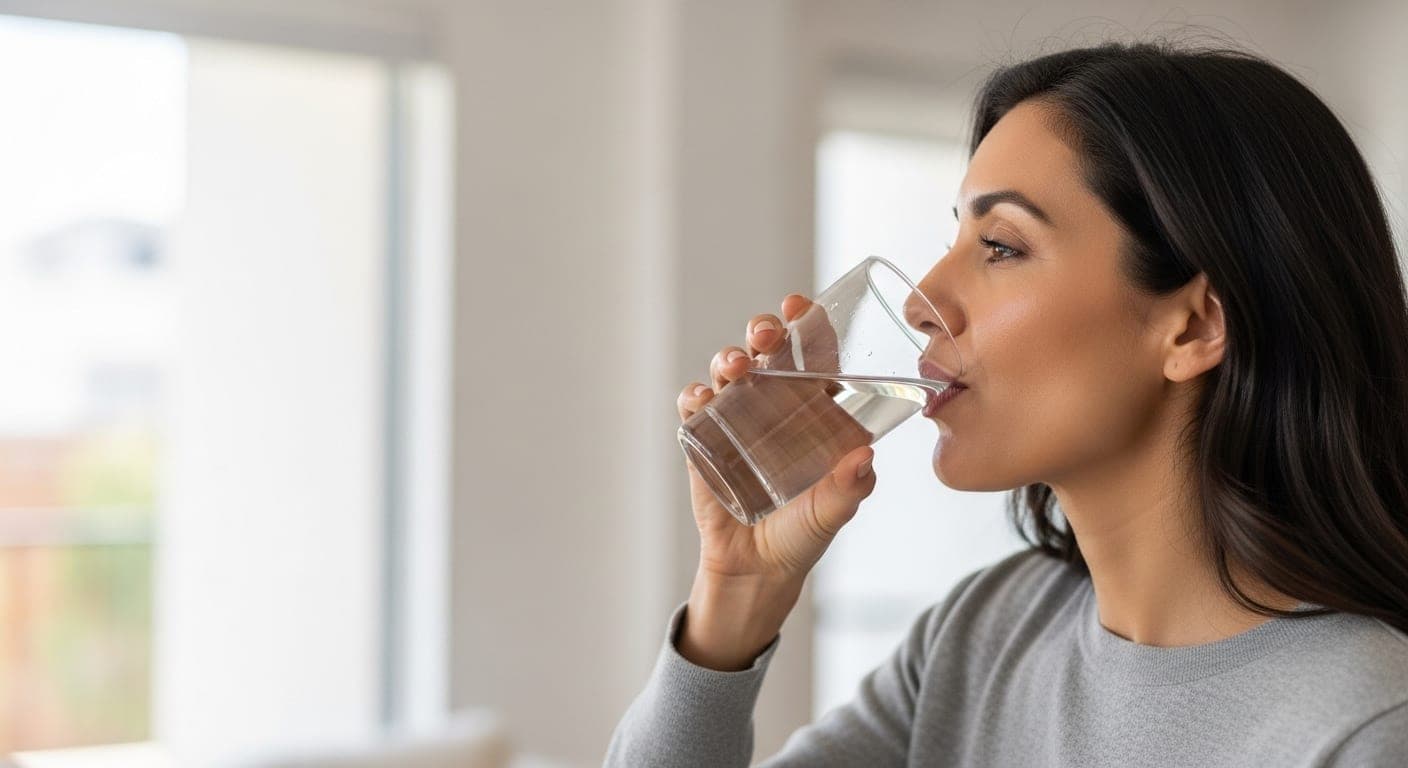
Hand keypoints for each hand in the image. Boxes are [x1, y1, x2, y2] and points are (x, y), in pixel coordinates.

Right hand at [674, 294, 877, 668]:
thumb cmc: (803, 534)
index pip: (813, 354)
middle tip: (765, 332)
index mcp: (814, 409)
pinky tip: (703, 399)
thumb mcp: (833, 512)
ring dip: (729, 358)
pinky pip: (695, 406)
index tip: (801, 306)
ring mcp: (737, 417)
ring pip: (729, 369)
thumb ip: (849, 488)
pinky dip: (696, 395)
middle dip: (763, 330)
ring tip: (736, 367)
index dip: (808, 325)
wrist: (756, 571)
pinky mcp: (704, 438)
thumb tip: (864, 459)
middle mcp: (775, 404)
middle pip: (767, 350)